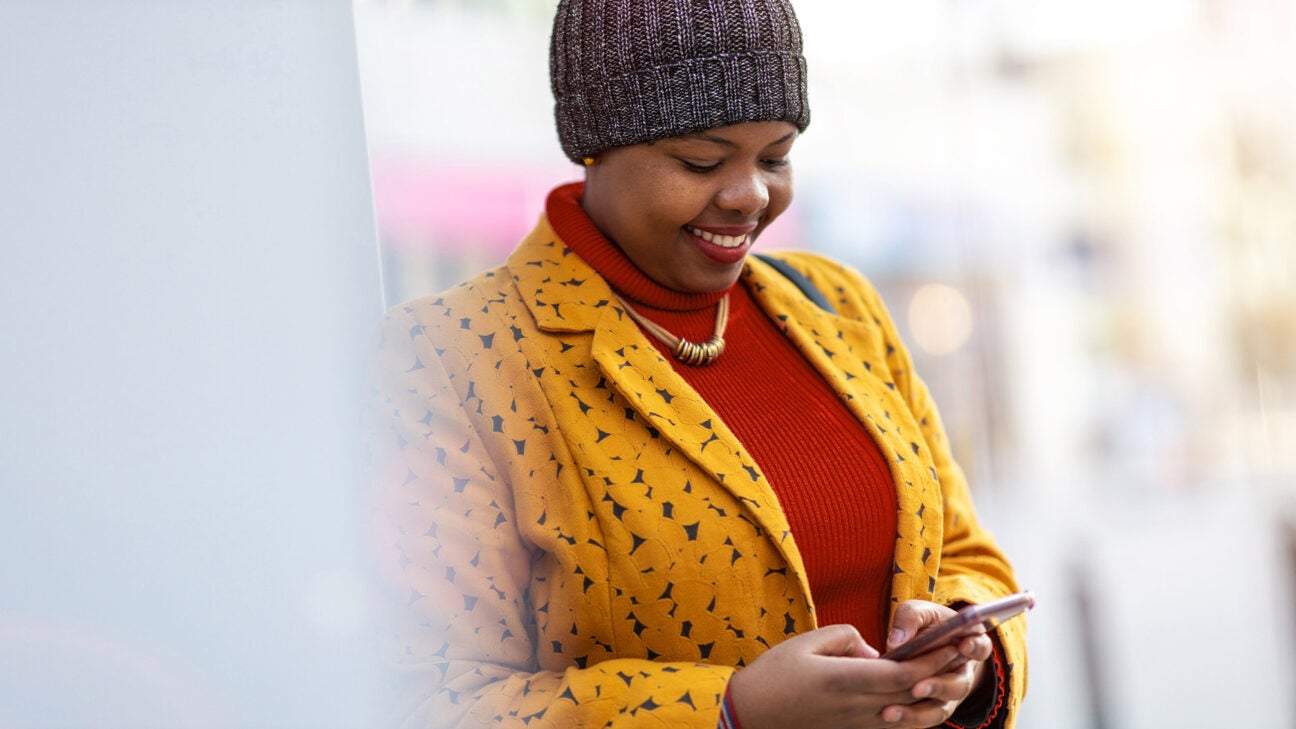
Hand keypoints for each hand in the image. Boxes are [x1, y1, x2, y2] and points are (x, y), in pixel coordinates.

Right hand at [726, 623, 967, 728]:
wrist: (750, 715)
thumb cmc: (774, 675)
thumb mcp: (807, 642)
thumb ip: (846, 638)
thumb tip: (873, 651)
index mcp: (846, 680)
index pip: (903, 673)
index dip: (932, 659)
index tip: (952, 641)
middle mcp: (857, 706)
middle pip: (912, 692)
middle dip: (941, 671)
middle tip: (965, 652)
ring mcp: (855, 723)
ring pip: (907, 712)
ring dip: (932, 692)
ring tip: (951, 672)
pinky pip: (892, 723)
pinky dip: (913, 710)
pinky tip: (920, 695)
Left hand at [881, 600, 993, 726]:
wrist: (917, 643)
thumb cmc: (922, 624)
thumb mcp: (917, 612)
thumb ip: (910, 619)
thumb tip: (895, 641)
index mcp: (968, 644)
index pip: (980, 647)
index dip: (974, 647)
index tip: (963, 644)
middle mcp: (962, 674)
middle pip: (959, 685)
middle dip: (938, 687)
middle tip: (916, 688)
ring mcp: (948, 694)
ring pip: (941, 709)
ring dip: (917, 713)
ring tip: (891, 712)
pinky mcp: (932, 707)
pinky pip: (923, 719)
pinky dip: (906, 720)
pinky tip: (886, 717)